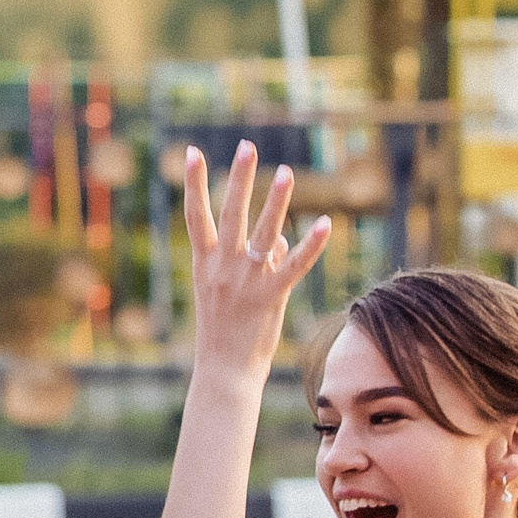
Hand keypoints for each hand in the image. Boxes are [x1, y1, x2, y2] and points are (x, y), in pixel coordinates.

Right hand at [184, 141, 330, 375]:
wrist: (223, 371)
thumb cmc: (224, 331)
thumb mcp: (227, 291)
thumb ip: (254, 260)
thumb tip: (283, 238)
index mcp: (205, 264)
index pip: (196, 214)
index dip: (194, 182)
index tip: (192, 151)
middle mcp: (224, 267)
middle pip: (230, 213)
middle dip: (239, 178)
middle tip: (246, 146)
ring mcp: (247, 281)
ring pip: (264, 233)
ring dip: (275, 201)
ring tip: (286, 171)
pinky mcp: (271, 297)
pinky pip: (295, 266)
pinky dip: (311, 245)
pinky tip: (325, 223)